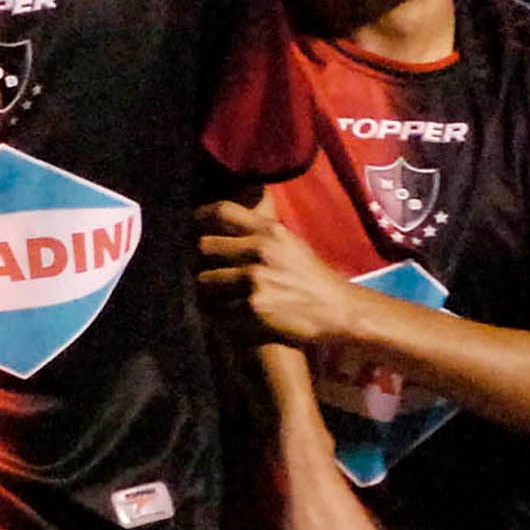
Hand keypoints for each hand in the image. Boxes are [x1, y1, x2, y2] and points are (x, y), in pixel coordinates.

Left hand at [197, 199, 354, 345]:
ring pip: (205, 281)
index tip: (190, 225)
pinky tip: (232, 317)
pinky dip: (222, 316)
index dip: (199, 217)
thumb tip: (220, 223)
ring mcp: (255, 280)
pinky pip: (218, 310)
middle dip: (201, 261)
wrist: (338, 310)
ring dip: (209, 291)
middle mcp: (260, 251)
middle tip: (205, 271)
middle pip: (204, 247)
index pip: (221, 211)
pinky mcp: (253, 308)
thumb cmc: (311, 277)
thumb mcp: (290, 243)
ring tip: (220, 298)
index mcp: (269, 231)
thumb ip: (259, 232)